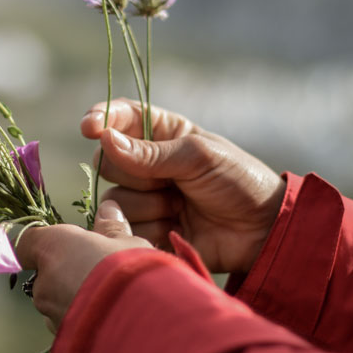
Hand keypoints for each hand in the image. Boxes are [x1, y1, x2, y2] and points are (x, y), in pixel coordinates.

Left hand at [16, 200, 151, 331]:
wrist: (145, 329)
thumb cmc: (132, 277)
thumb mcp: (130, 245)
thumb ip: (113, 229)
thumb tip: (108, 210)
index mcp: (54, 248)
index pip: (28, 243)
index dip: (42, 245)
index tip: (59, 247)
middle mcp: (44, 283)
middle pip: (47, 275)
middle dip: (70, 275)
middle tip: (102, 274)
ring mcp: (52, 317)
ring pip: (58, 304)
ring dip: (78, 301)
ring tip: (112, 301)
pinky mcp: (64, 343)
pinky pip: (71, 328)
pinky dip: (85, 324)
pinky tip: (111, 321)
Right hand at [81, 99, 285, 273]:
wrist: (262, 233)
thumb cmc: (239, 182)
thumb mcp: (199, 157)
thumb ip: (150, 153)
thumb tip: (105, 139)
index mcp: (163, 135)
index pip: (122, 118)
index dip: (102, 119)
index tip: (89, 127)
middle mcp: (147, 165)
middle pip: (108, 162)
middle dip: (135, 174)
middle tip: (170, 183)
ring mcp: (145, 200)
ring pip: (113, 200)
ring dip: (147, 206)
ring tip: (180, 210)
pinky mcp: (145, 231)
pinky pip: (124, 230)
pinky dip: (148, 230)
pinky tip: (175, 228)